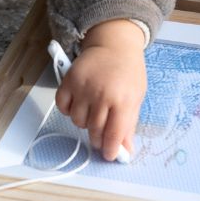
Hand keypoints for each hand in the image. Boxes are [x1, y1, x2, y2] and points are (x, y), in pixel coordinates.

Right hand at [54, 20, 146, 160]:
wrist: (115, 45)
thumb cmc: (128, 71)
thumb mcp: (136, 97)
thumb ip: (129, 124)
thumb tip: (125, 150)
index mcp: (123, 100)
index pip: (114, 134)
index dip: (111, 150)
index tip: (110, 156)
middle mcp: (102, 95)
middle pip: (94, 131)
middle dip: (98, 140)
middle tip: (101, 138)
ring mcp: (83, 87)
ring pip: (77, 122)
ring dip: (84, 123)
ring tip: (93, 112)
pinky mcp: (69, 81)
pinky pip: (63, 107)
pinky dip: (69, 110)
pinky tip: (80, 104)